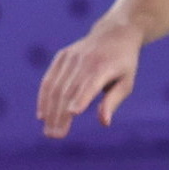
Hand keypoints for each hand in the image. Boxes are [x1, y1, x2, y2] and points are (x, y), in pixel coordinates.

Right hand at [39, 11, 152, 138]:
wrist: (115, 33)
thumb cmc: (123, 64)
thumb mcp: (126, 82)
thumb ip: (113, 101)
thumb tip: (104, 122)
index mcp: (104, 66)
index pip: (90, 84)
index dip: (81, 98)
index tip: (72, 114)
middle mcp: (85, 60)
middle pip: (69, 90)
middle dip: (60, 114)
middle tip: (55, 136)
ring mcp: (71, 56)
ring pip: (56, 86)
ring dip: (50, 110)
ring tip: (48, 131)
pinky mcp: (62, 56)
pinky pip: (49, 78)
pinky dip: (44, 97)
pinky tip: (42, 115)